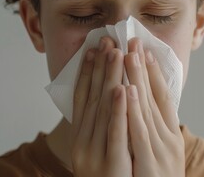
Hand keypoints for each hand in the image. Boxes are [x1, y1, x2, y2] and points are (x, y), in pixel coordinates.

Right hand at [71, 37, 131, 176]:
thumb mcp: (98, 150)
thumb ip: (100, 126)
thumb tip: (108, 97)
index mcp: (81, 136)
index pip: (83, 97)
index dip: (88, 72)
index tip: (94, 48)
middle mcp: (83, 142)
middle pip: (92, 98)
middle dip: (100, 67)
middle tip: (106, 39)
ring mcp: (94, 154)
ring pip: (102, 110)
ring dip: (109, 80)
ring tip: (115, 54)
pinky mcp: (110, 166)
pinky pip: (115, 134)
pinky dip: (117, 110)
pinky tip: (122, 89)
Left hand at [123, 38, 184, 176]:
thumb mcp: (159, 150)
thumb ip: (152, 127)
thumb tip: (141, 101)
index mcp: (170, 135)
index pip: (161, 97)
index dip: (152, 72)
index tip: (144, 49)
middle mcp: (167, 140)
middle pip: (151, 97)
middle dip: (140, 67)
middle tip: (133, 40)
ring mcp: (157, 152)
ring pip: (142, 110)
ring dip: (134, 80)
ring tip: (126, 54)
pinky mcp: (144, 165)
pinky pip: (134, 133)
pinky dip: (130, 110)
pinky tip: (125, 90)